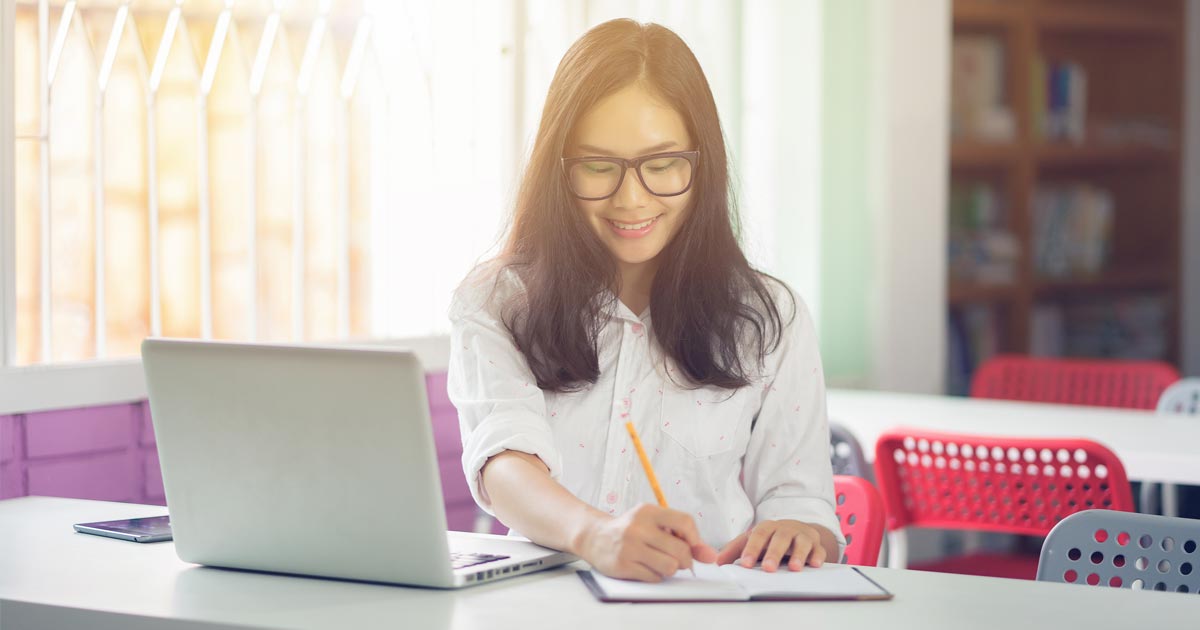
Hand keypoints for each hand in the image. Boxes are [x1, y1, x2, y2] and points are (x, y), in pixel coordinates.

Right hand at [575, 504, 717, 581]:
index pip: (685, 521)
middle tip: (680, 560)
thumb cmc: (631, 530)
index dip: (694, 538)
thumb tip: (710, 555)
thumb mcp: (654, 524)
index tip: (691, 545)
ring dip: (671, 569)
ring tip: (661, 563)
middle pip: (680, 550)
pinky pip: (655, 578)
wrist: (595, 537)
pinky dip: (656, 576)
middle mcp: (638, 527)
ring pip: (670, 566)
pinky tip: (646, 567)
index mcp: (648, 511)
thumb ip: (683, 537)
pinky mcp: (623, 565)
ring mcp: (629, 547)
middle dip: (686, 560)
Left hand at [715, 520, 826, 571]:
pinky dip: (818, 556)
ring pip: (801, 542)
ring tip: (795, 568)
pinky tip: (815, 565)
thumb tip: (717, 562)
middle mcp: (785, 529)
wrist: (797, 531)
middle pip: (779, 539)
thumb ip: (735, 551)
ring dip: (798, 555)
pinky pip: (818, 550)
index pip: (758, 536)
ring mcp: (802, 536)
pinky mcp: (816, 545)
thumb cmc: (770, 539)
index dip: (751, 549)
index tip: (745, 564)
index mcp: (767, 528)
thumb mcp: (752, 541)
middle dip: (774, 553)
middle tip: (768, 568)